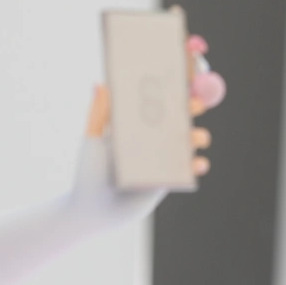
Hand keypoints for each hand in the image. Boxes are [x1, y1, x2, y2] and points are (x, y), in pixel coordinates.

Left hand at [84, 51, 220, 180]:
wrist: (90, 212)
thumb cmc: (88, 176)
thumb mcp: (93, 141)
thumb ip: (99, 115)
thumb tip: (99, 83)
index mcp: (137, 126)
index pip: (160, 101)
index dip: (175, 87)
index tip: (186, 72)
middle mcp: (152, 140)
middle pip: (179, 117)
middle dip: (192, 107)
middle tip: (195, 104)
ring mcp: (162, 160)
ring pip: (188, 142)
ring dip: (197, 136)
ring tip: (194, 138)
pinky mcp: (168, 181)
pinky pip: (188, 169)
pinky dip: (196, 164)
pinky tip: (194, 163)